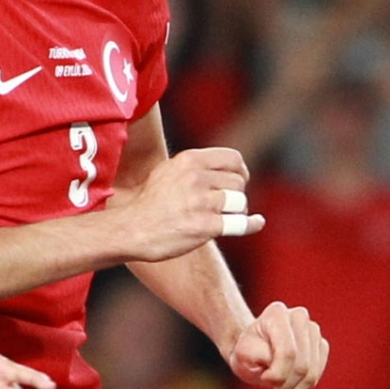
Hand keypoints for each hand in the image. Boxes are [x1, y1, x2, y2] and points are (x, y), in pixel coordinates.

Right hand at [106, 146, 260, 260]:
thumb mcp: (167, 172)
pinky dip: (251, 224)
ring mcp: (202, 203)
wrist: (132, 230)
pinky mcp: (206, 227)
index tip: (239, 180)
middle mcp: (197, 178)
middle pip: (238, 182)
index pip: (233, 158)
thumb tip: (221, 167)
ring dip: (239, 211)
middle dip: (237, 194)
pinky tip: (257, 222)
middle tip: (229, 206)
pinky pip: (240, 224)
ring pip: (240, 202)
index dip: (241, 170)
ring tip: (228, 217)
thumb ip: (193, 167)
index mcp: (189, 161)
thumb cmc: (149, 204)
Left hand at [225, 299, 328, 388]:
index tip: (264, 377)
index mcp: (277, 313)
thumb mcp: (242, 353)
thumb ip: (256, 354)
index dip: (277, 374)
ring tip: (278, 384)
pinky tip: (289, 381)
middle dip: (285, 382)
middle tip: (270, 383)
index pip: (288, 353)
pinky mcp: (321, 345)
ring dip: (293, 387)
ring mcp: (313, 330)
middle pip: (302, 365)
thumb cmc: (248, 351)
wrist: (255, 350)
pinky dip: (301, 385)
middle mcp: (299, 316)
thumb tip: (275, 362)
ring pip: (311, 373)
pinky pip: (316, 375)